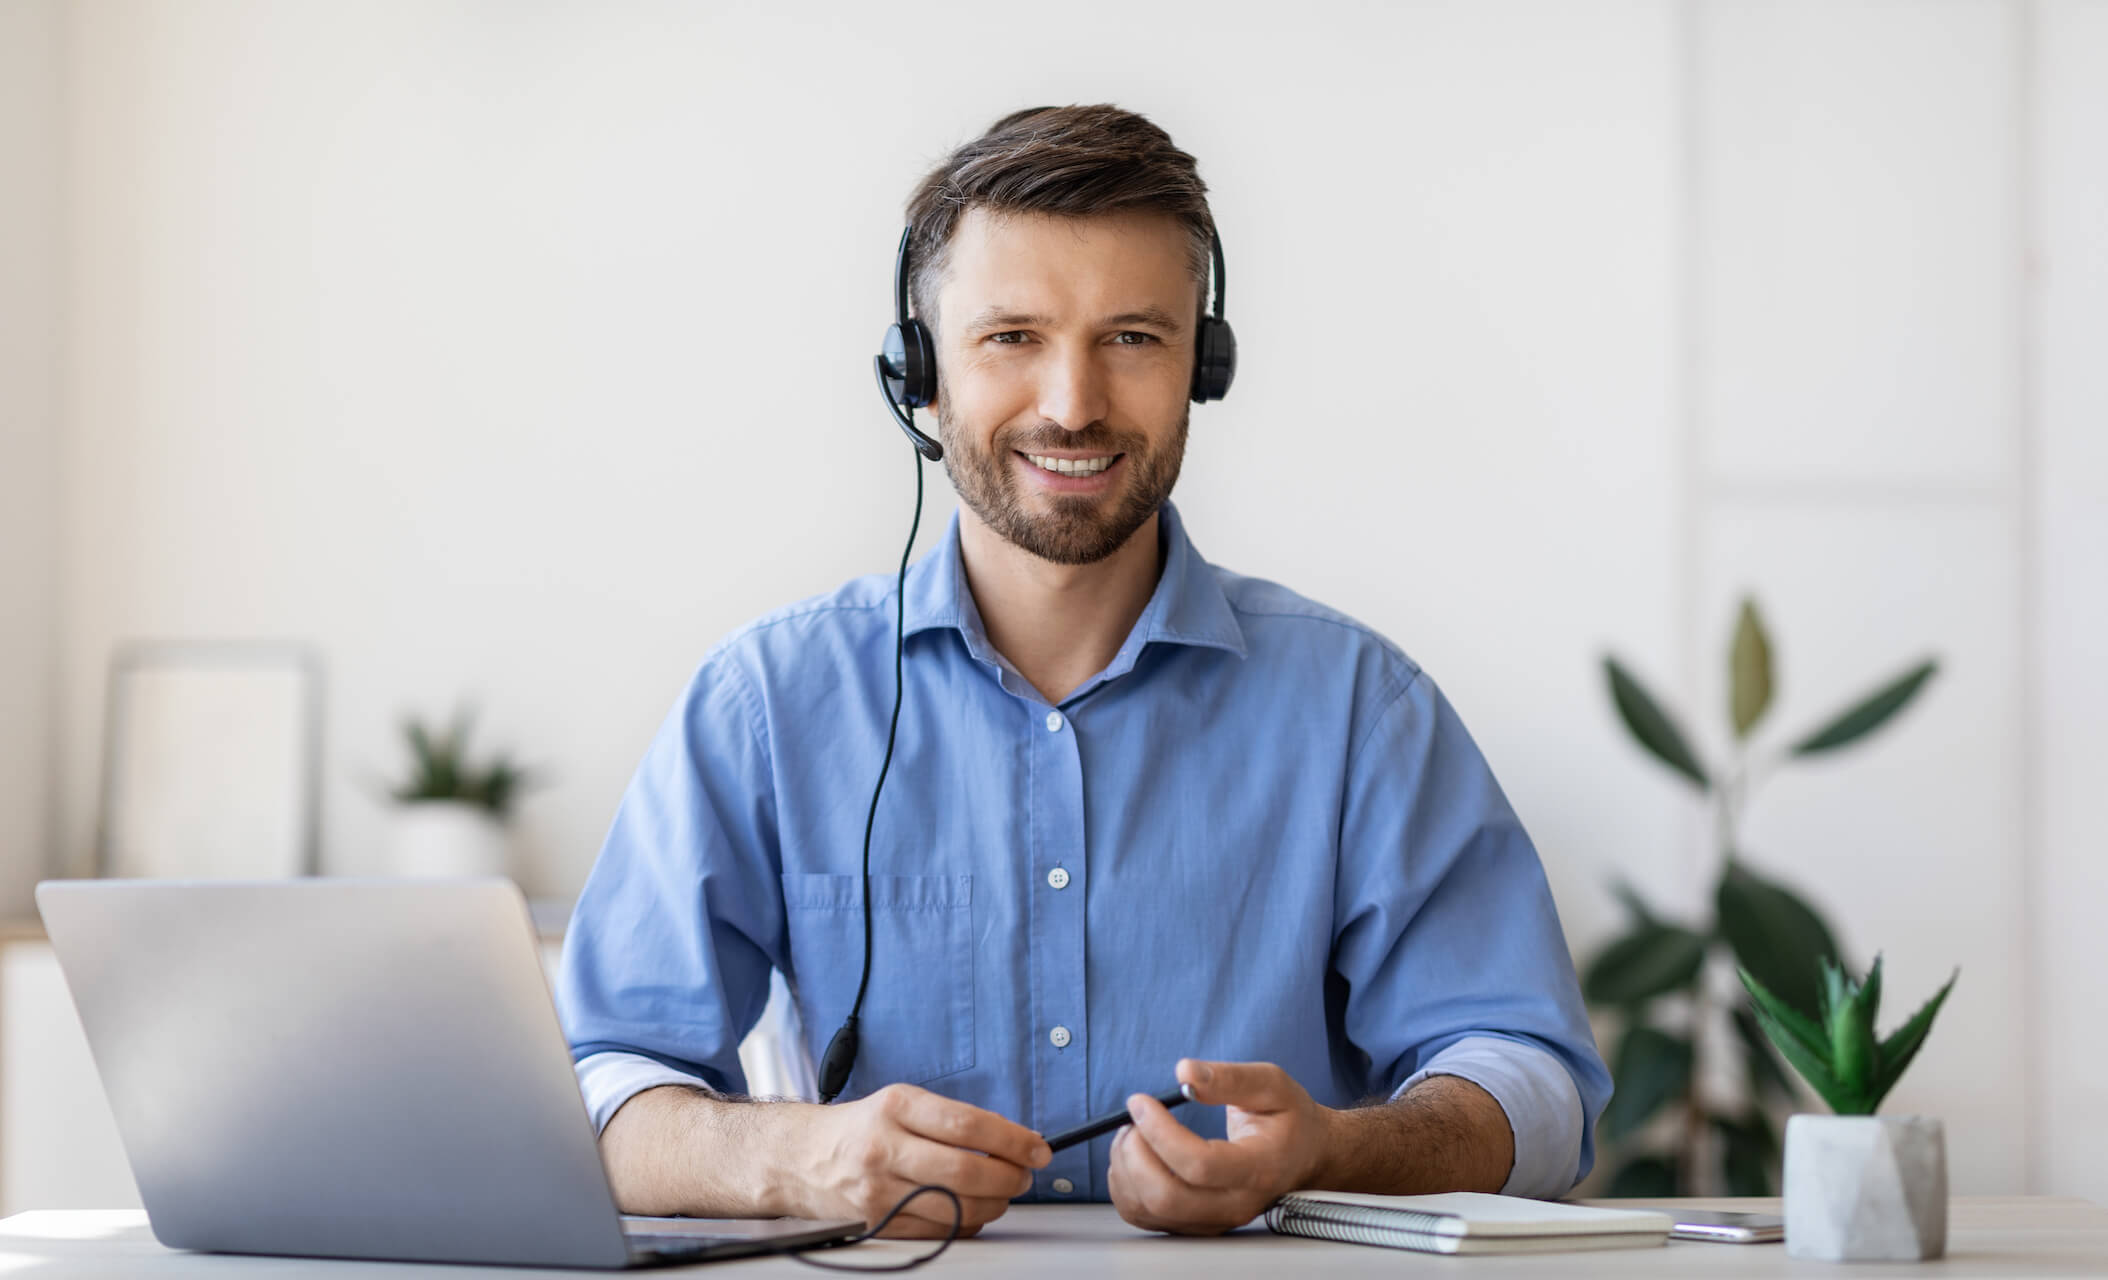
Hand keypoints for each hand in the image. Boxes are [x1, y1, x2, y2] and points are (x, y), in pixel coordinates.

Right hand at [793, 1083, 1052, 1238]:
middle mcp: (884, 1147)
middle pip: (966, 1171)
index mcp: (896, 1107)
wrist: (803, 1158)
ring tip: (1004, 1193)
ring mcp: (879, 1189)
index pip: (967, 1125)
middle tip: (1025, 1175)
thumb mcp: (902, 1103)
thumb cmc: (862, 1128)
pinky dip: (967, 1223)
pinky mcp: (878, 1221)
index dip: (1012, 1139)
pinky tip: (973, 1210)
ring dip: (995, 1204)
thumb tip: (1014, 1139)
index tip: (1038, 1148)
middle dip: (1010, 1177)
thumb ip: (953, 1119)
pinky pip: (938, 1230)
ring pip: (956, 1207)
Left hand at [1106, 1058, 1331, 1234]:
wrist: (1304, 1157)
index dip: (1160, 1131)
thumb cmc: (1288, 1120)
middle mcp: (1236, 1204)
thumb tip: (1184, 1072)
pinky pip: (1143, 1216)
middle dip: (1135, 1154)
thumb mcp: (1272, 1084)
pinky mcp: (1194, 1225)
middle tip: (1133, 1120)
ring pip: (1150, 1210)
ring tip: (1133, 1133)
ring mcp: (1214, 1221)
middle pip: (1167, 1197)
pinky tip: (1136, 1157)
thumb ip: (1230, 1077)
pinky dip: (1125, 1187)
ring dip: (1125, 1168)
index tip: (1141, 1101)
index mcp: (1259, 1168)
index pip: (1200, 1165)